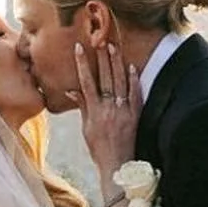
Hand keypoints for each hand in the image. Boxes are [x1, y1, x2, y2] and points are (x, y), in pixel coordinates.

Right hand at [73, 42, 140, 178]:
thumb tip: (72, 91)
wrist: (117, 166)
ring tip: (113, 47)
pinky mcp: (135, 116)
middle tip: (99, 40)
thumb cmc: (99, 150)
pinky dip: (133, 80)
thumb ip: (83, 108)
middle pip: (105, 78)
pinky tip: (132, 66)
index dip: (83, 64)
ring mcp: (123, 112)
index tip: (79, 48)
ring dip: (116, 63)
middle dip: (101, 58)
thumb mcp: (86, 129)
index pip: (86, 82)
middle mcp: (108, 109)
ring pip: (120, 82)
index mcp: (94, 112)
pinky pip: (135, 95)